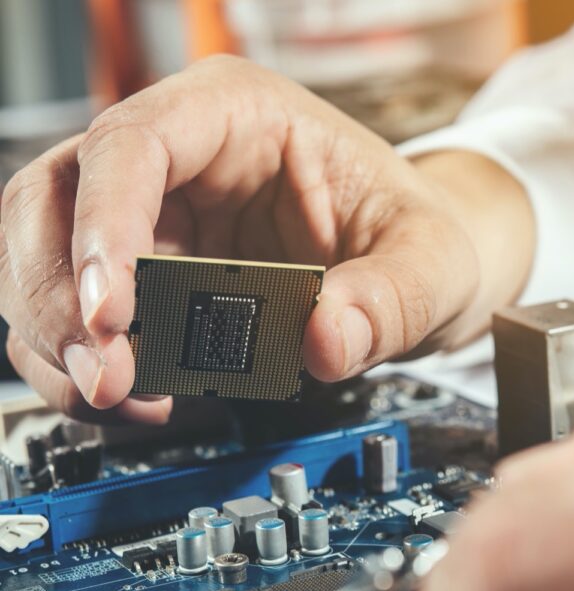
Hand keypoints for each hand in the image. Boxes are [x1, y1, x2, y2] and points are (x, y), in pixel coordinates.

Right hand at [0, 55, 533, 422]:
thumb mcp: (429, 261)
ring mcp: (159, 219)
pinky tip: (134, 397)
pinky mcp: (155, 278)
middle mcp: (181, 161)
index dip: (103, 228)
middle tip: (106, 378)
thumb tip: (326, 343)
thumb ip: (389, 300)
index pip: (131, 146)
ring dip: (62, 339)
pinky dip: (88, 362)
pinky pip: (86, 314)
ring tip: (119, 397)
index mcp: (238, 115)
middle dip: (61, 297)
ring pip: (51, 260)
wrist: (411, 269)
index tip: (112, 315)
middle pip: (58, 201)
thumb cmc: (413, 237)